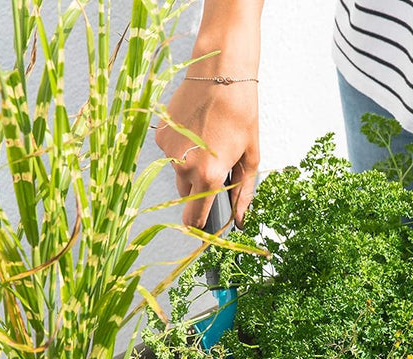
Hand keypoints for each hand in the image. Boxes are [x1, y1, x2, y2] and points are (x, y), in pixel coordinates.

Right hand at [155, 79, 258, 227]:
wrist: (221, 73)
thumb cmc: (241, 113)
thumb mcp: (250, 157)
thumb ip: (243, 193)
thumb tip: (240, 220)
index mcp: (209, 176)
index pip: (194, 218)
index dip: (199, 227)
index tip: (203, 230)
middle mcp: (184, 167)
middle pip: (186, 195)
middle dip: (199, 189)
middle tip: (216, 165)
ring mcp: (169, 151)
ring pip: (178, 173)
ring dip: (191, 167)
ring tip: (208, 141)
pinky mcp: (161, 136)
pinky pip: (171, 153)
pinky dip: (182, 148)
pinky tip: (196, 129)